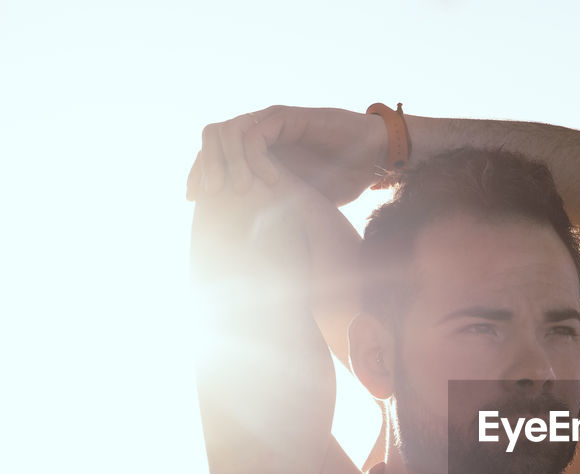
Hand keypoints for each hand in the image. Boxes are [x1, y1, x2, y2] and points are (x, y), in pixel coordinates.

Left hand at [187, 106, 386, 205]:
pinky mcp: (287, 118)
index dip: (199, 174)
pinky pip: (257, 134)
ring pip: (227, 133)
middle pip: (211, 138)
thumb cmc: (343, 178)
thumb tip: (248, 238)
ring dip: (227, 162)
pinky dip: (256, 157)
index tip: (194, 200)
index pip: (212, 154)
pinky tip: (269, 181)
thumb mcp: (301, 200)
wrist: (374, 157)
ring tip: (238, 190)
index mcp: (256, 149)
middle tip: (208, 195)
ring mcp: (271, 122)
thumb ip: (273, 207)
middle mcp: (259, 131)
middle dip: (204, 166)